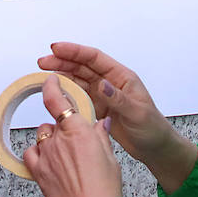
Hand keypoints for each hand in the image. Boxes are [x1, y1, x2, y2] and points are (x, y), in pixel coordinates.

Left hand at [24, 74, 122, 196]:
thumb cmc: (104, 189)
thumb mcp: (110, 157)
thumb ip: (100, 137)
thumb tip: (100, 125)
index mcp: (77, 130)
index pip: (56, 100)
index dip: (51, 87)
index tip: (50, 81)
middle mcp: (58, 139)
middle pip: (53, 123)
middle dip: (61, 127)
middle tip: (74, 141)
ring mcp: (46, 156)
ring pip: (42, 137)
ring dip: (50, 141)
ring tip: (64, 155)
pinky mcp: (38, 172)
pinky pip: (31, 154)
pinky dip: (37, 153)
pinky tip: (47, 161)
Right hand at [39, 42, 197, 193]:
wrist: (154, 147)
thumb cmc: (152, 128)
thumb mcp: (137, 113)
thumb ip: (118, 98)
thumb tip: (101, 84)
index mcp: (121, 77)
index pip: (95, 58)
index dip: (75, 51)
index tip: (57, 48)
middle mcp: (109, 82)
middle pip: (82, 66)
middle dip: (62, 62)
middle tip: (43, 61)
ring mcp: (102, 95)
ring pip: (77, 80)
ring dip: (61, 76)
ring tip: (43, 74)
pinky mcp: (97, 107)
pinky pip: (77, 97)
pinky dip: (65, 93)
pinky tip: (54, 93)